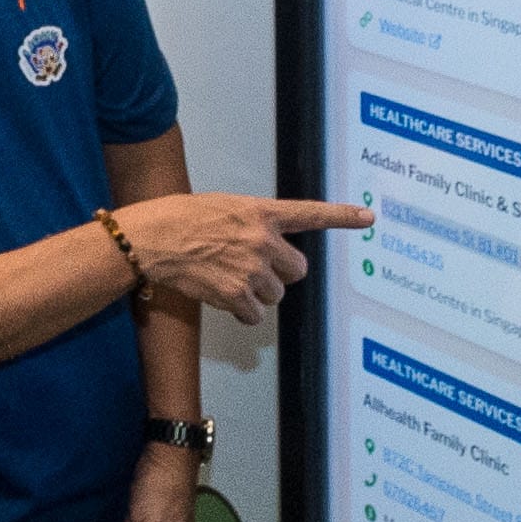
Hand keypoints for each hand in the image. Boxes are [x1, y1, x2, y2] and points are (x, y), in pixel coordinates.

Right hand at [103, 192, 371, 316]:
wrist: (152, 239)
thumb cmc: (181, 218)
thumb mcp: (225, 206)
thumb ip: (253, 222)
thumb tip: (265, 243)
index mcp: (261, 212)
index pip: (310, 213)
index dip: (343, 217)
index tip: (368, 217)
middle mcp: (263, 240)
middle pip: (297, 270)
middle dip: (280, 274)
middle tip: (253, 268)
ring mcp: (251, 269)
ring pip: (275, 295)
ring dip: (258, 293)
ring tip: (228, 278)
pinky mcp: (236, 294)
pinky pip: (254, 315)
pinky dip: (242, 312)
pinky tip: (222, 296)